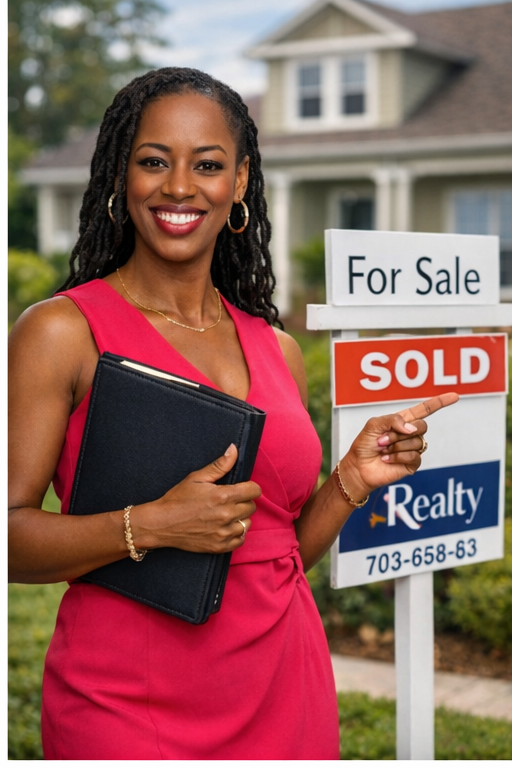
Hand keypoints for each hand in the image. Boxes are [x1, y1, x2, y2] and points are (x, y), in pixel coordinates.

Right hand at [130, 444, 260, 552]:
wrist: (162, 524)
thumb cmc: (178, 499)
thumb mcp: (197, 478)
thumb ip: (220, 465)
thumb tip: (234, 449)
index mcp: (223, 496)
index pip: (254, 491)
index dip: (250, 487)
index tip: (243, 488)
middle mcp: (226, 515)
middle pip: (251, 507)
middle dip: (243, 501)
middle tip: (229, 501)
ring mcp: (224, 533)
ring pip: (247, 523)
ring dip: (240, 518)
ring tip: (226, 514)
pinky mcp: (219, 546)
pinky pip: (240, 540)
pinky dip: (236, 534)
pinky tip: (225, 527)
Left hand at [338, 392, 458, 501]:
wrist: (359, 467)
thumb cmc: (364, 445)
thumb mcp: (373, 424)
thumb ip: (393, 420)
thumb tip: (411, 429)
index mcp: (402, 421)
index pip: (424, 410)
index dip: (440, 403)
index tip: (455, 396)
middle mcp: (410, 434)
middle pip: (422, 426)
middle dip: (400, 432)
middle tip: (383, 439)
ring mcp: (412, 449)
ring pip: (416, 442)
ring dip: (396, 445)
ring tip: (383, 449)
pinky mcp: (412, 464)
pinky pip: (414, 456)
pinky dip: (398, 457)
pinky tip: (387, 459)